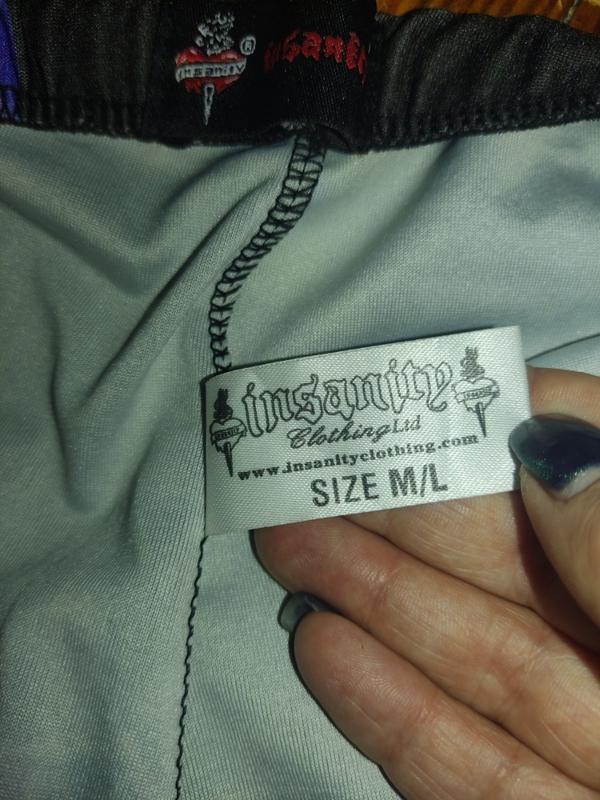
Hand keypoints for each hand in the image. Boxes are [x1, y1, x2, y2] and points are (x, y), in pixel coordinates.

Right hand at [253, 366, 599, 798]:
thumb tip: (545, 450)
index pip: (594, 475)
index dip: (511, 421)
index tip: (426, 391)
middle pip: (515, 566)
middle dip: (407, 514)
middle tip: (316, 472)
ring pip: (478, 659)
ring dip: (376, 601)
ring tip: (289, 550)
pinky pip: (472, 767)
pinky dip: (394, 711)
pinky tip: (324, 647)